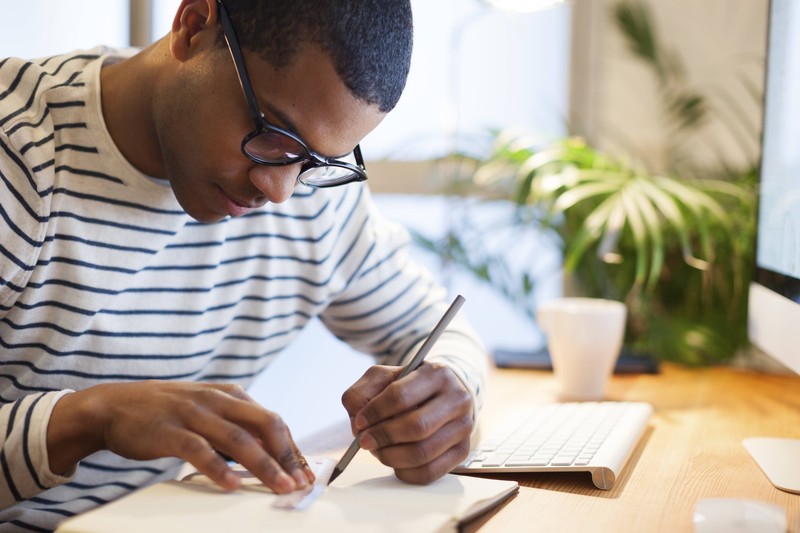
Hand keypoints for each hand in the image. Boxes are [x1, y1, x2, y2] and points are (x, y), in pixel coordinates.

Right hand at [47, 381, 314, 492]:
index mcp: (231, 395)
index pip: (272, 421)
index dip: (292, 449)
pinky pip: (199, 450)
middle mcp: (217, 400)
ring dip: (263, 465)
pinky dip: (217, 468)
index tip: (307, 473)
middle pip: (265, 424)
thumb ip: (235, 426)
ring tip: (280, 487)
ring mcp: (193, 413)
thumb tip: (269, 454)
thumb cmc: (166, 413)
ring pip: (238, 438)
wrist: (113, 406)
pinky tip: (231, 485)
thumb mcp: (207, 411)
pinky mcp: (169, 430)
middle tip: (300, 482)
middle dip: (287, 455)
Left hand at [341, 363, 473, 483]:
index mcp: (437, 374)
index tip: (361, 421)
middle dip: (383, 437)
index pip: (401, 395)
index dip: (375, 412)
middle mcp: (457, 399)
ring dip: (391, 456)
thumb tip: (359, 423)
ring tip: (379, 450)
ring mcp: (463, 427)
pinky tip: (395, 461)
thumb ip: (362, 392)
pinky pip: (429, 472)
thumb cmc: (409, 388)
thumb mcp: (384, 378)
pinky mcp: (463, 451)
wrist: (442, 396)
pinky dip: (405, 472)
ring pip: (422, 453)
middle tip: (365, 441)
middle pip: (416, 426)